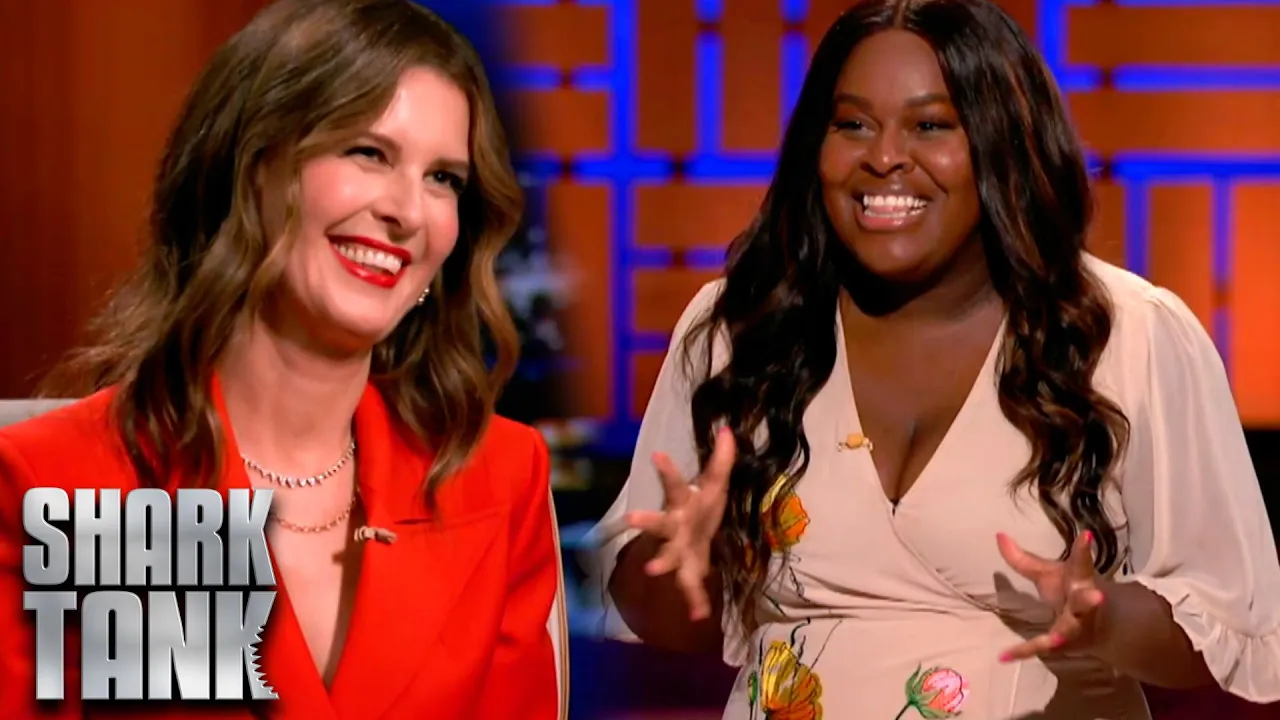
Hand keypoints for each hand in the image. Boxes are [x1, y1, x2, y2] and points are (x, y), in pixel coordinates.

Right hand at [621, 427, 734, 620]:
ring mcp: (679, 548)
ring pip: (668, 555)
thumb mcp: (715, 482)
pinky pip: (690, 586)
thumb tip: (726, 430)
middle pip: (660, 522)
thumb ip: (721, 458)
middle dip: (647, 520)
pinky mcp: (688, 568)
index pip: (673, 483)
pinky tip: (700, 614)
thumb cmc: (702, 506)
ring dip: (661, 562)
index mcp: (682, 502)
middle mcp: (675, 526)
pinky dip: (695, 600)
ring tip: (653, 570)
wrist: (699, 535)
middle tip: (631, 518)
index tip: (657, 455)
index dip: (666, 470)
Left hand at [996, 530, 1108, 661]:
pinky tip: (1002, 656)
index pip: (1082, 562)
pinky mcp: (1062, 644)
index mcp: (1080, 580)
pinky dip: (1022, 652)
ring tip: (1057, 639)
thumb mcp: (1048, 573)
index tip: (1086, 535)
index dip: (1084, 550)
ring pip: (1071, 630)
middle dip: (1090, 599)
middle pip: (1086, 602)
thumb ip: (1023, 559)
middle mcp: (1081, 604)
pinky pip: (1041, 649)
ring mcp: (1074, 627)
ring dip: (1064, 634)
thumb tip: (998, 534)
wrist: (1096, 625)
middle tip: (1097, 596)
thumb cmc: (1068, 591)